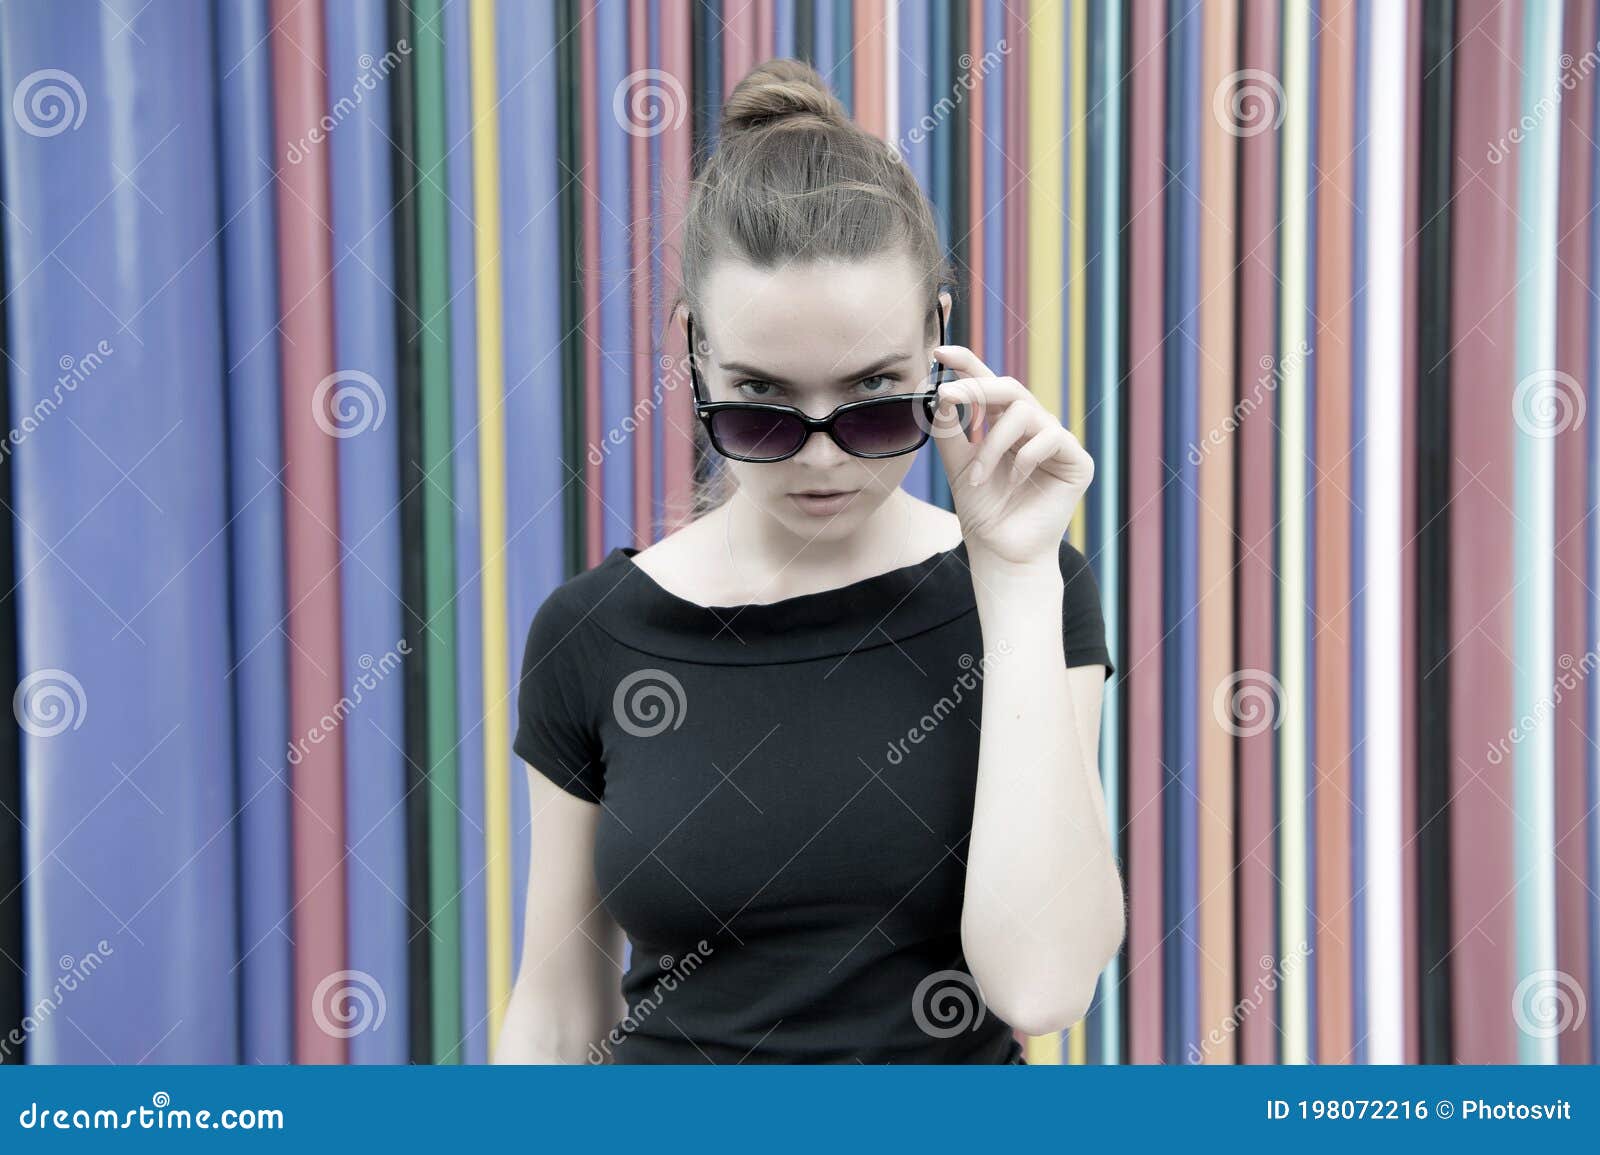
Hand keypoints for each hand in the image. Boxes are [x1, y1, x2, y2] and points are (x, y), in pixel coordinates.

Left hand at [927, 345, 1094, 567]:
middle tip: (948, 397)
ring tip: (978, 477)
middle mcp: (1034, 426)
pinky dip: (1024, 457)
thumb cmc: (982, 511)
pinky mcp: (1078, 461)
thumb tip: (934, 389)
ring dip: (992, 444)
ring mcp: (1057, 442)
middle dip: (976, 388)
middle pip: (1009, 387)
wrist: (1001, 552)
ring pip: (1024, 413)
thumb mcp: (958, 465)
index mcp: (1005, 424)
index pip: (988, 383)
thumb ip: (949, 429)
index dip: (968, 363)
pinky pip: (1050, 437)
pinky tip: (1014, 481)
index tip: (940, 351)